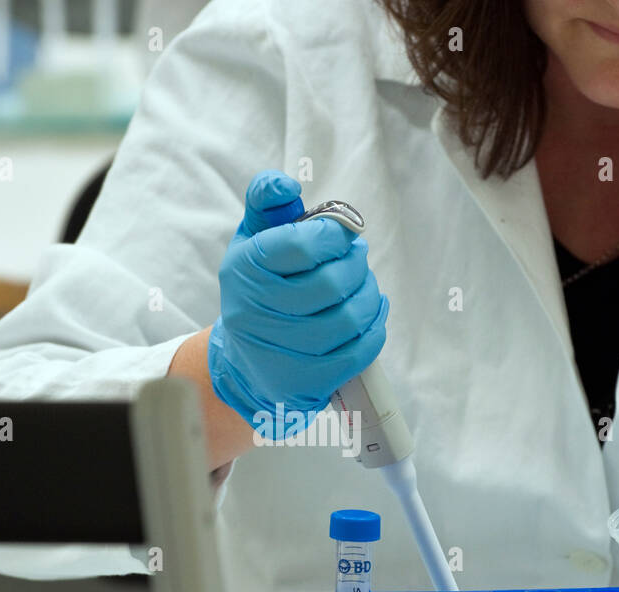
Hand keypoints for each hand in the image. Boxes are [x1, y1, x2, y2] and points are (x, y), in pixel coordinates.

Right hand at [208, 170, 388, 431]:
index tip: (342, 234)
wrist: (244, 362)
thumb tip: (286, 184)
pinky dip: (374, 329)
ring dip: (370, 296)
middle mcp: (255, 312)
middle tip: (357, 258)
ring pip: (350, 318)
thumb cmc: (259, 289)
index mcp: (244, 269)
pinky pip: (359, 352)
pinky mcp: (304, 381)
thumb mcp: (253, 239)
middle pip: (333, 283)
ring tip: (363, 287)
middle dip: (357, 265)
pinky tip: (369, 316)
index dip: (335, 234)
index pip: (303, 244)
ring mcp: (280, 351)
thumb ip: (268, 202)